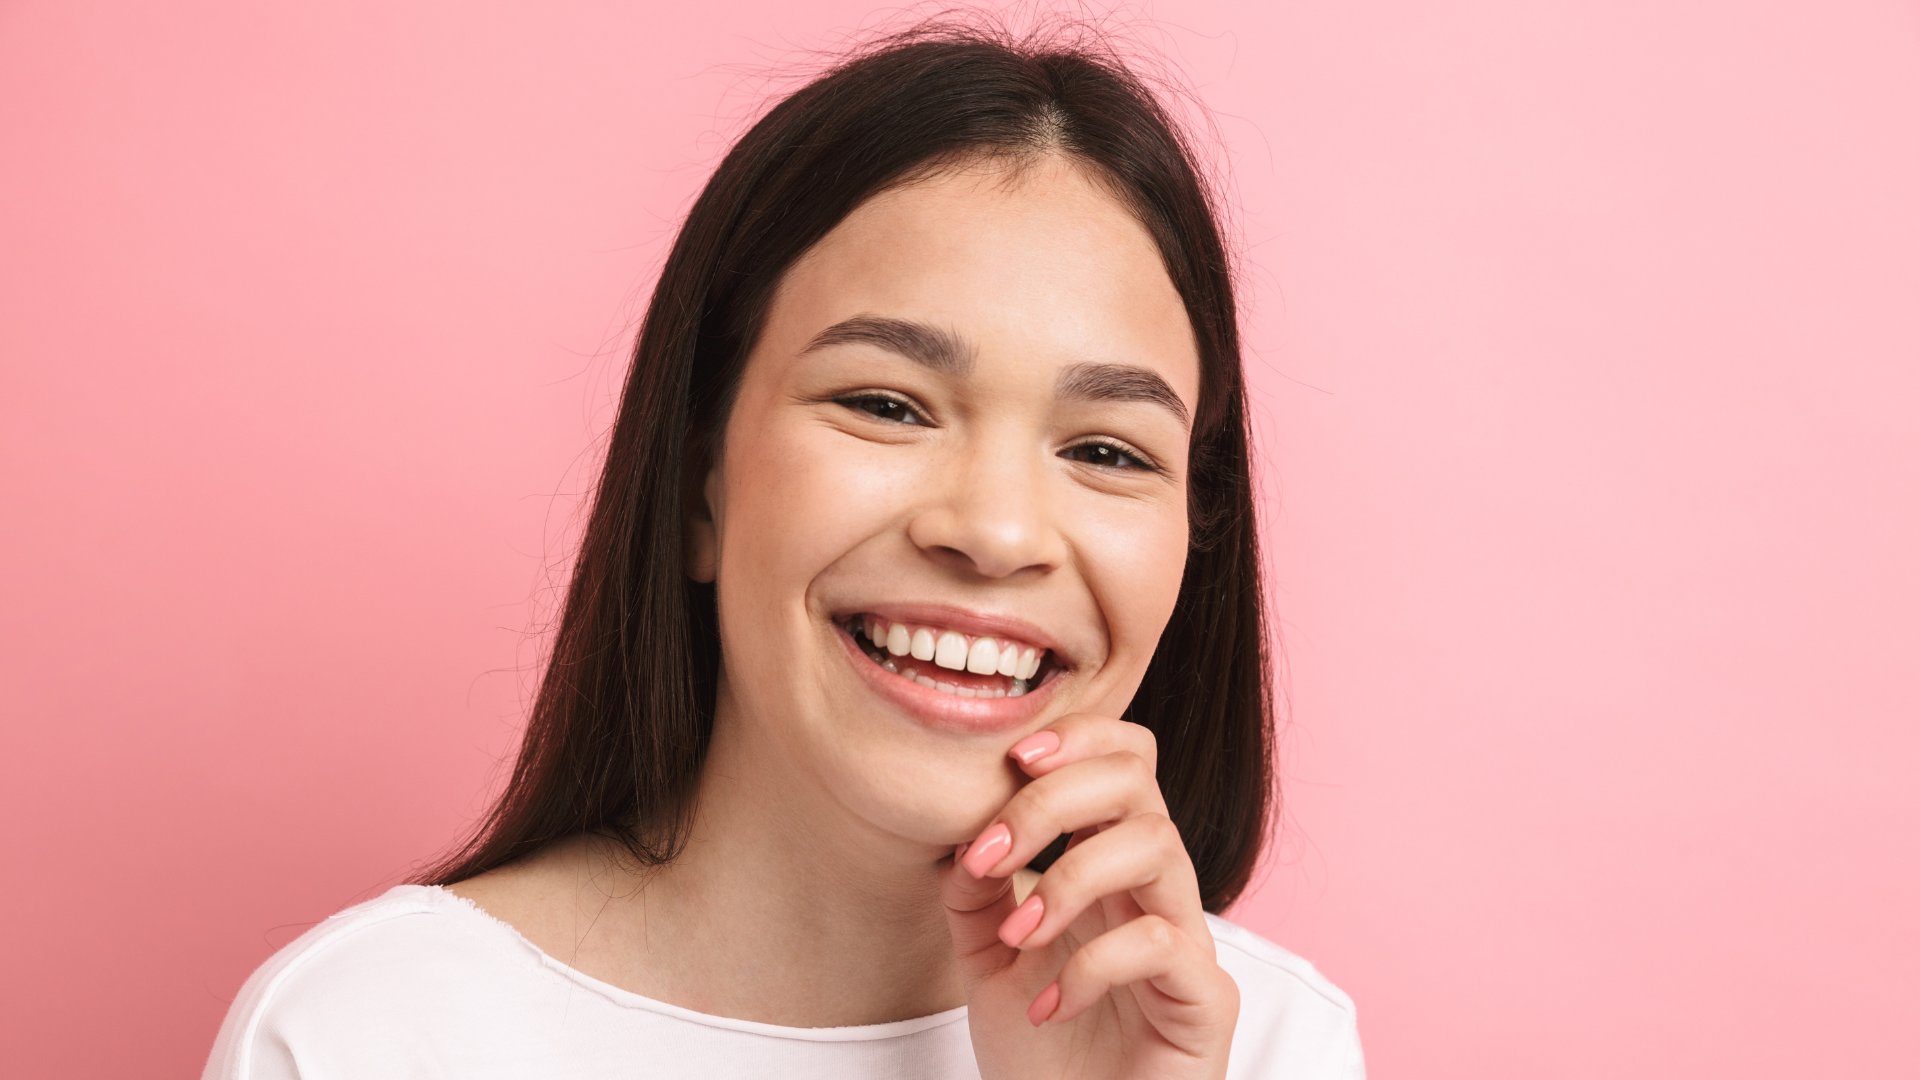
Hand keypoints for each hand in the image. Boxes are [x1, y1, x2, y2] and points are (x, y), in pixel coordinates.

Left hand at [941, 713, 1239, 1079]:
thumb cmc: (1041, 1055)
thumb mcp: (985, 959)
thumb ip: (975, 891)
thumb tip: (962, 828)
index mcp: (1110, 868)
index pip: (1123, 762)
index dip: (1079, 738)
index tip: (1010, 760)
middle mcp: (1154, 891)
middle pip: (1138, 783)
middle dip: (1055, 800)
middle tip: (992, 851)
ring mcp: (1186, 941)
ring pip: (1157, 845)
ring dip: (1070, 877)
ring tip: (1018, 932)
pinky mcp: (1205, 999)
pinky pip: (1162, 943)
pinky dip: (1091, 964)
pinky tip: (1047, 1004)